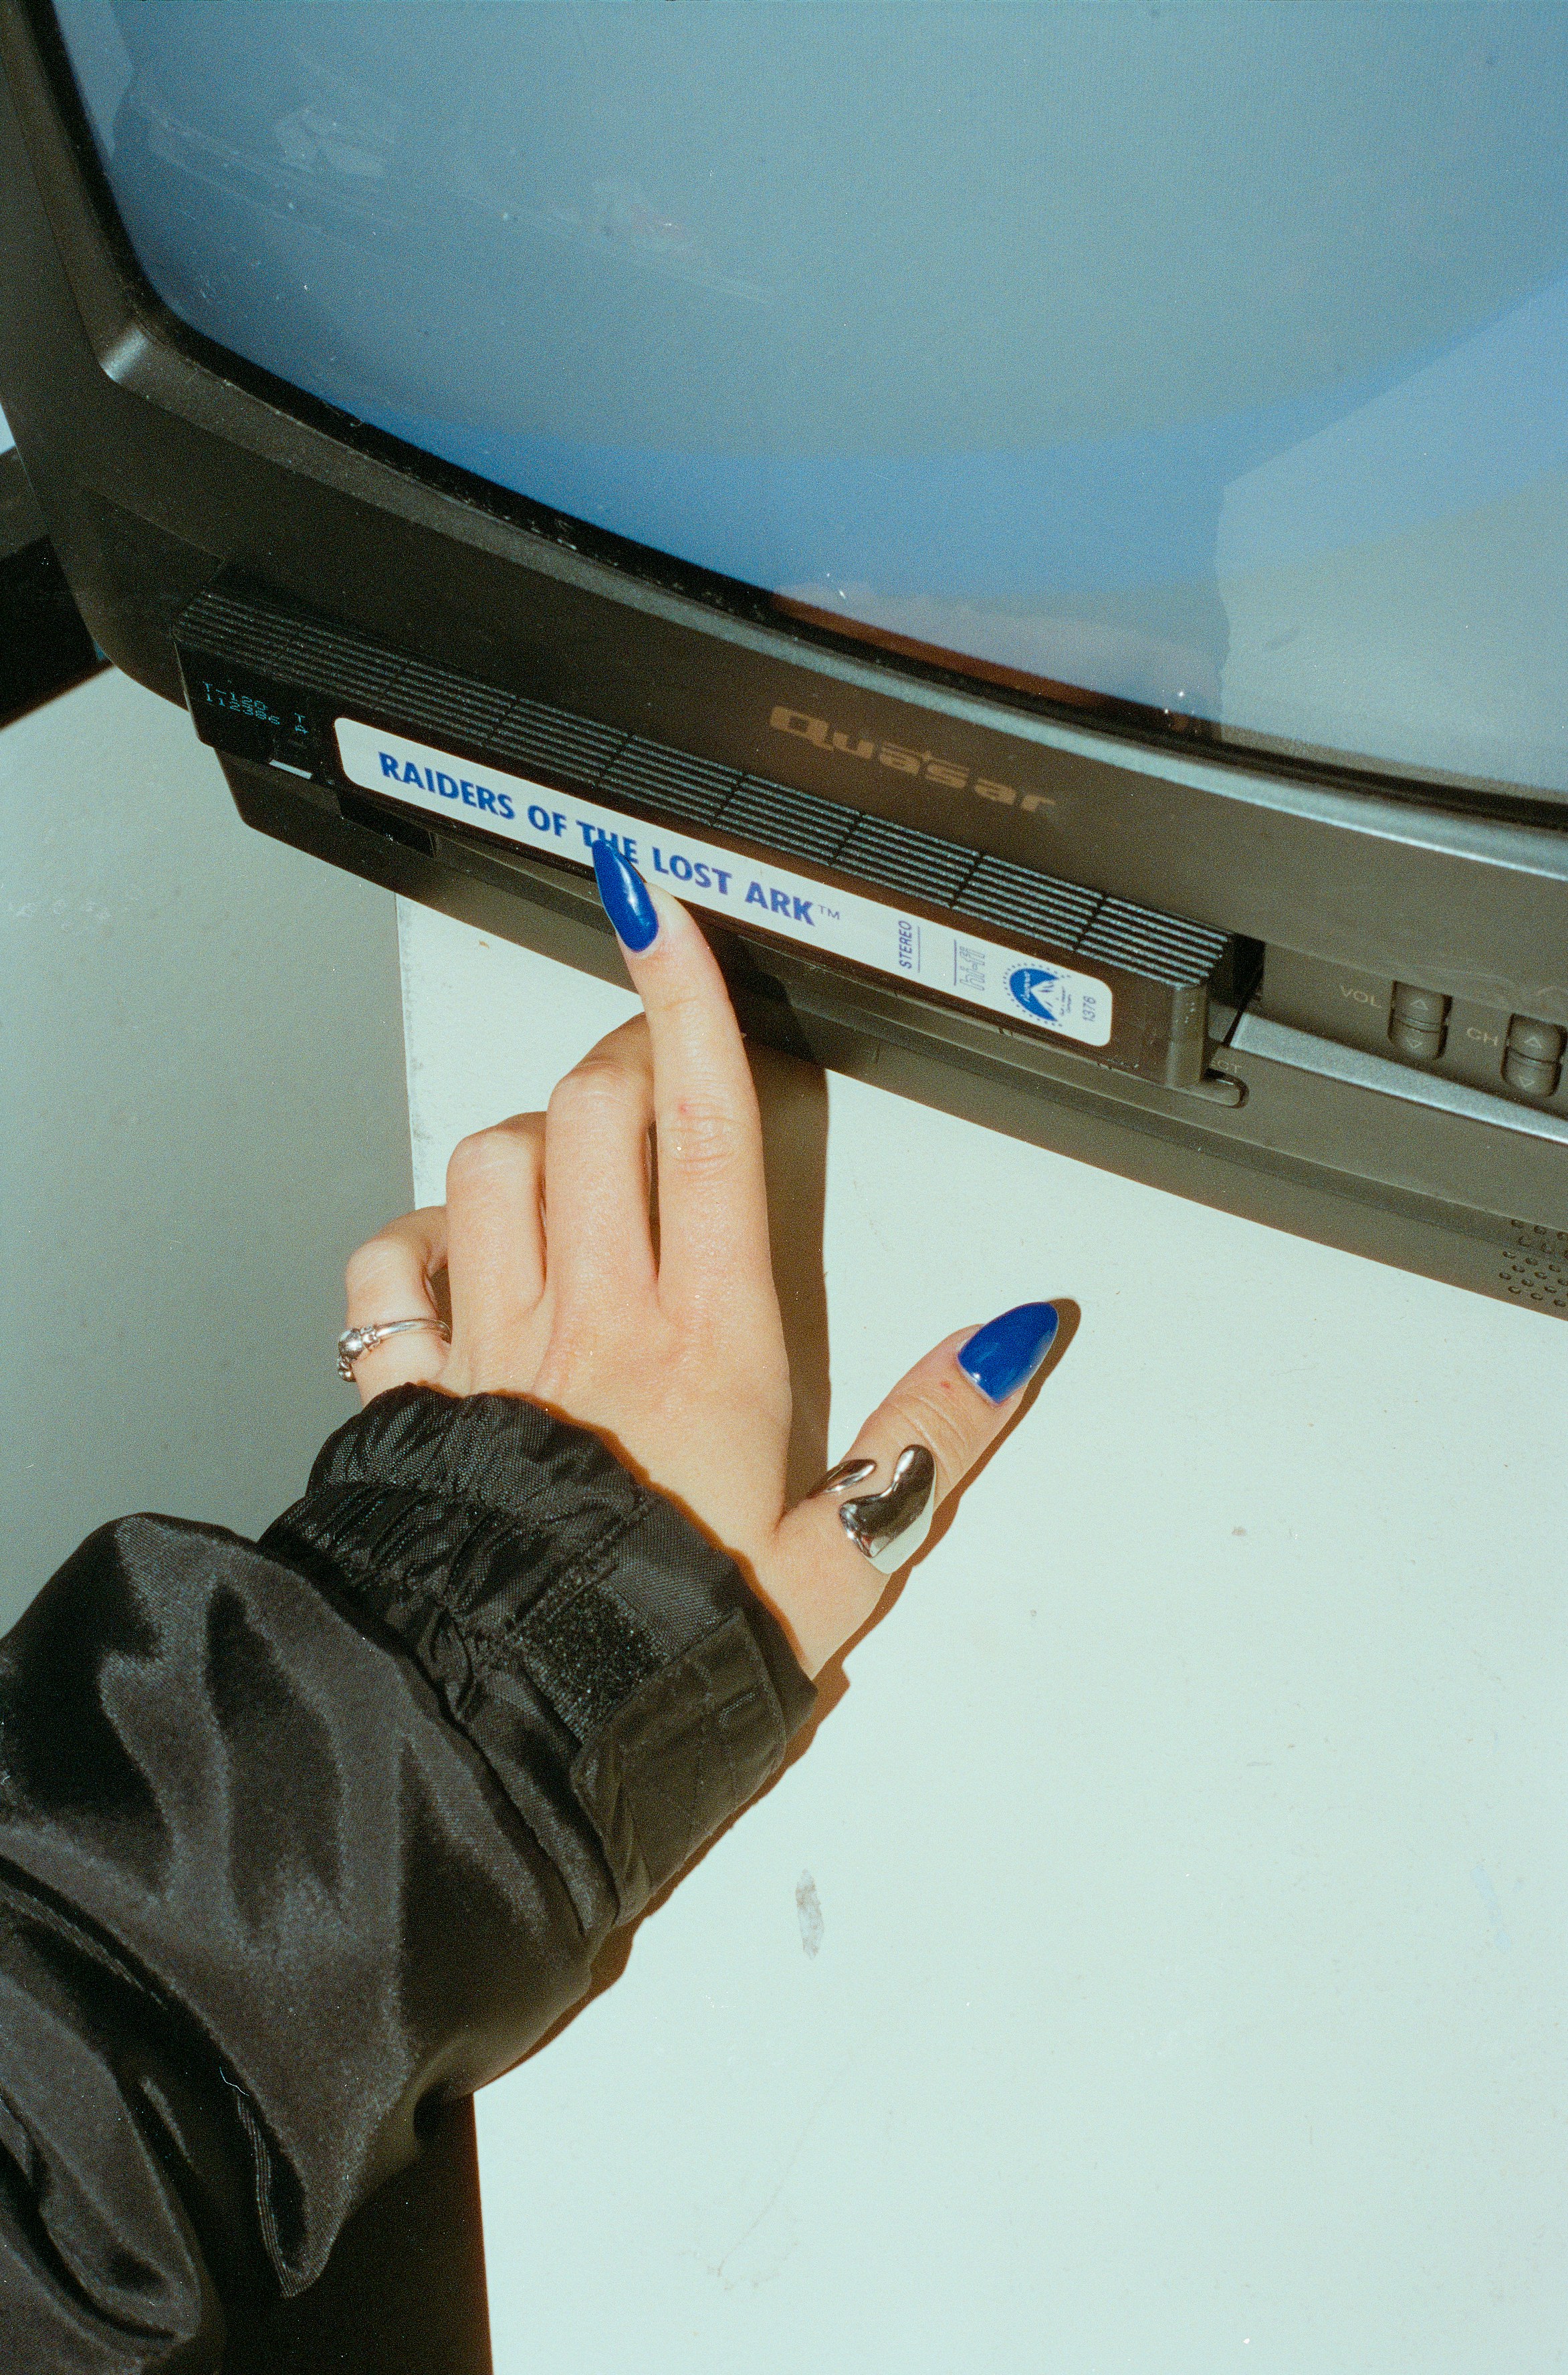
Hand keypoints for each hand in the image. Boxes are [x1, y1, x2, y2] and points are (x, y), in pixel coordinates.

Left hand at [340, 851, 1061, 1676]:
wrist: (505, 1725)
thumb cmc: (665, 1647)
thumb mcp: (841, 1564)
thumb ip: (931, 1436)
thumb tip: (1010, 1340)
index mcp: (707, 1347)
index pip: (704, 1130)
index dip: (688, 1006)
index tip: (665, 910)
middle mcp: (592, 1321)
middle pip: (589, 1112)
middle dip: (622, 1055)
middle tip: (659, 1071)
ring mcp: (491, 1346)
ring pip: (492, 1160)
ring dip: (535, 1139)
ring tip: (579, 1172)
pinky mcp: (415, 1390)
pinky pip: (390, 1262)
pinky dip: (424, 1234)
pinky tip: (467, 1255)